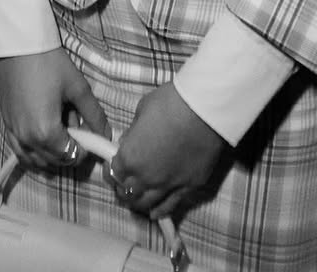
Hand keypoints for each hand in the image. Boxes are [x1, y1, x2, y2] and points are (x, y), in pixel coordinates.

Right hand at [0, 48, 110, 171]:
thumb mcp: (77, 87)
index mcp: (46, 132)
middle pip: (56, 160)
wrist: (18, 44)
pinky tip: (44, 134)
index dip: (85, 147)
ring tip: (61, 123)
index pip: (72, 156)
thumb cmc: (50, 62)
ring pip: (37, 160)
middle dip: (70, 147)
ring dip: (53, 152)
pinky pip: (22, 152)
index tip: (90, 129)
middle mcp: (28, 140)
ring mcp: (14, 134)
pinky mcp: (6, 126)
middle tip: (75, 120)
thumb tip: (106, 134)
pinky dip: (35, 152)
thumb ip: (94, 115)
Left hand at [109, 81, 225, 221]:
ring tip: (138, 197)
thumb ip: (134, 131)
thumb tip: (131, 140)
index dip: (112, 169)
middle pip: (128, 193)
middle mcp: (145, 177)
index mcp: (129, 157)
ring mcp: (168, 186)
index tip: (114, 165)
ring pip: (147, 204)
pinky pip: (170, 206)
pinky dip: (160, 211)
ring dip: (139, 202)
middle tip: (125, 182)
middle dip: (123, 188)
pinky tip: (155, 212)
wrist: (203, 110)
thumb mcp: (142, 110)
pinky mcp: (189, 187)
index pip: (114, 173)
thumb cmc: (170, 103)